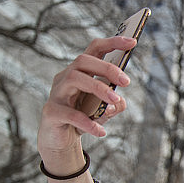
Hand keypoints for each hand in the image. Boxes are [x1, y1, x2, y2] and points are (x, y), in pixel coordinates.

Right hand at [37, 35, 135, 158]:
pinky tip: (101, 131)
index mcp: (81, 73)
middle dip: (107, 68)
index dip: (112, 42)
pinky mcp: (51, 112)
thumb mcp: (104, 111)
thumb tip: (119, 102)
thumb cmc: (83, 119)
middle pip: (83, 60)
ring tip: (115, 101)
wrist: (60, 141)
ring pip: (73, 78)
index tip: (133, 41)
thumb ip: (115, 105)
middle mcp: (66, 78)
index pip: (94, 50)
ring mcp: (56, 93)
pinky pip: (69, 114)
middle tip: (127, 82)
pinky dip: (87, 122)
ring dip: (98, 88)